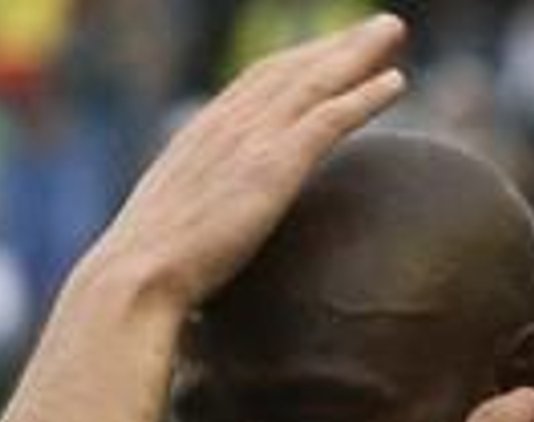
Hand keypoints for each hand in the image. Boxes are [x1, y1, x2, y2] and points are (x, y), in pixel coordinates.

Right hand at [94, 13, 405, 310]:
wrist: (136, 280)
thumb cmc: (142, 278)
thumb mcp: (164, 238)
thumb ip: (187, 228)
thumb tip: (191, 257)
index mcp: (197, 140)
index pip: (253, 87)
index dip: (292, 65)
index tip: (322, 56)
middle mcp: (224, 127)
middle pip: (287, 70)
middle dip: (331, 45)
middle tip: (373, 29)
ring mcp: (249, 143)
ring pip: (314, 81)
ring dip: (358, 53)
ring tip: (392, 32)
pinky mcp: (273, 167)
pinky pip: (330, 118)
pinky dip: (364, 97)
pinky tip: (397, 83)